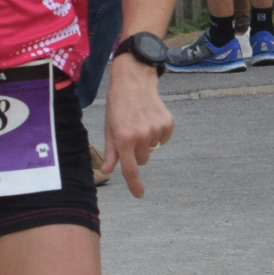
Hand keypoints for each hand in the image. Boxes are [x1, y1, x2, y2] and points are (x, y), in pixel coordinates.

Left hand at [100, 60, 174, 197]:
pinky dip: (158, 133)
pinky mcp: (168, 123)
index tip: (139, 194)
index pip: (130, 169)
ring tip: (140, 121)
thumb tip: (105, 171)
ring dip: (146, 141)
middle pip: (142, 160)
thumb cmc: (118, 104)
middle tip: (130, 133)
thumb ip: (110, 152)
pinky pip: (163, 139)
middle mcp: (141, 136)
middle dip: (136, 152)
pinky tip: (150, 118)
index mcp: (124, 139)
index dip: (135, 185)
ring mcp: (156, 130)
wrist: (134, 80)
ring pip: (152, 149)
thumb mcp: (109, 127)